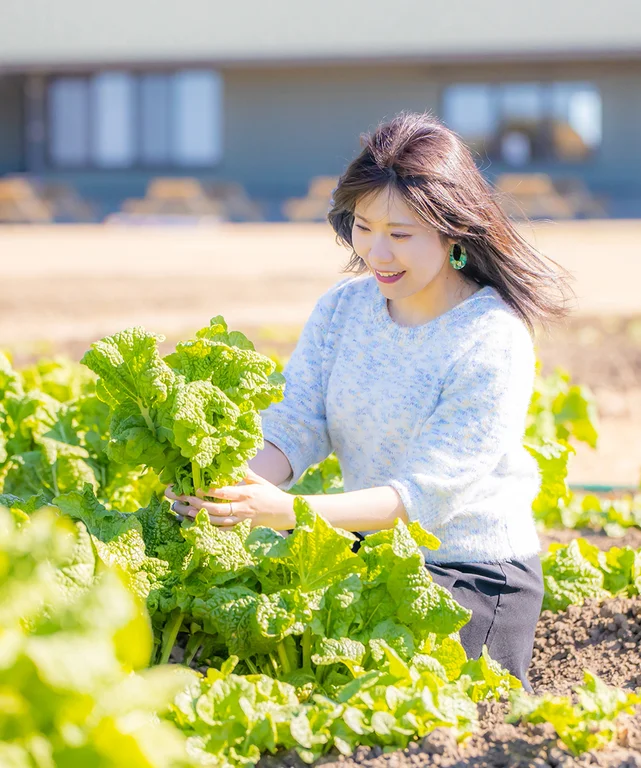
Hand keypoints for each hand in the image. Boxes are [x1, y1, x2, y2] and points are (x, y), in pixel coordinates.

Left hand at [165, 468, 294, 529]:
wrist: (286, 512)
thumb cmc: (272, 494)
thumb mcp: (259, 481)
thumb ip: (245, 472)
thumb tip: (232, 461)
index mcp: (246, 493)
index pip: (224, 492)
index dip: (208, 491)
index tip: (195, 487)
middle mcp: (243, 508)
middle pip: (217, 508)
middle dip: (199, 505)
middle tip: (185, 500)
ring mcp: (243, 521)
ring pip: (218, 522)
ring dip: (201, 518)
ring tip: (186, 513)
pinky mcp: (243, 530)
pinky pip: (225, 532)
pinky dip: (211, 529)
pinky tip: (199, 526)